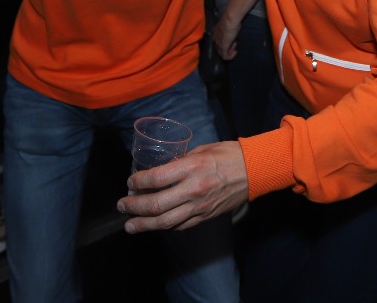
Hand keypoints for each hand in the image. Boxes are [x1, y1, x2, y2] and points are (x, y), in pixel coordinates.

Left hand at [117, 141, 248, 232]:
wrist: (254, 171)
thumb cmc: (228, 155)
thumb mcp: (201, 150)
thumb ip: (180, 162)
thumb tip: (161, 171)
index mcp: (192, 168)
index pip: (156, 178)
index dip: (138, 182)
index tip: (130, 183)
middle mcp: (193, 189)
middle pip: (157, 205)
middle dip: (134, 207)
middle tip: (122, 206)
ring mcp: (200, 207)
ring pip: (166, 222)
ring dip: (144, 225)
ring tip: (130, 225)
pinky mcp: (205, 217)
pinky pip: (180, 226)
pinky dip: (164, 227)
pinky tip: (154, 226)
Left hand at [211, 13, 241, 60]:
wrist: (230, 20)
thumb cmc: (231, 21)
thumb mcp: (229, 26)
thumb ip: (229, 30)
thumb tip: (233, 31)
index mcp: (215, 33)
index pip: (219, 42)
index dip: (226, 43)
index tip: (233, 40)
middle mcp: (215, 39)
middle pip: (220, 48)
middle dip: (228, 48)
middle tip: (234, 44)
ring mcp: (218, 43)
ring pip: (222, 53)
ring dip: (230, 52)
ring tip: (235, 46)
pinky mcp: (223, 47)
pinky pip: (225, 56)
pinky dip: (230, 57)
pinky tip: (235, 52)